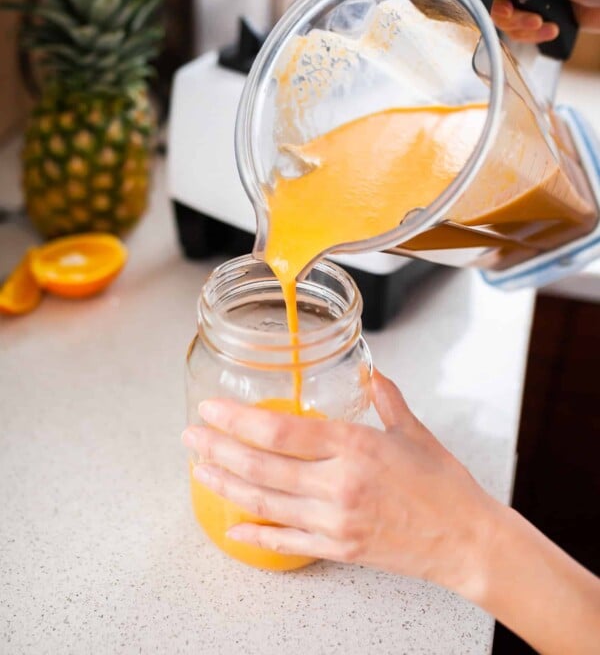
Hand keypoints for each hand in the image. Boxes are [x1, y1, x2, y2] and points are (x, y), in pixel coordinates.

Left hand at [181, 372, 498, 597]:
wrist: (468, 540)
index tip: (212, 410)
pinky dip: (255, 535)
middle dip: (219, 448)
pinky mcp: (338, 549)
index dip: (239, 420)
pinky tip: (231, 525)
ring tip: (199, 469)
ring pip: (266, 503)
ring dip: (226, 485)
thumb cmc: (444, 485)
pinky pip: (286, 542)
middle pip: (262, 466)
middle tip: (191, 435)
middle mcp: (339, 484)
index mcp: (355, 447)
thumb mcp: (413, 432)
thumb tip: (370, 372)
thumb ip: (386, 398)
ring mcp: (335, 521)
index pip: (282, 432)